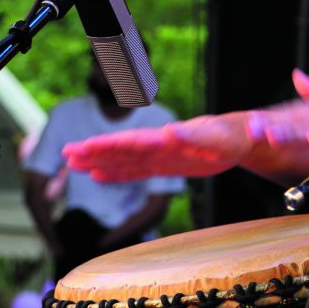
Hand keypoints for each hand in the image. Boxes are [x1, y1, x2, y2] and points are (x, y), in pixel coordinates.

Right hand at [62, 113, 255, 181]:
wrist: (243, 136)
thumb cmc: (234, 136)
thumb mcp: (218, 139)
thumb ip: (194, 137)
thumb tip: (169, 132)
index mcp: (168, 139)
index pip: (131, 142)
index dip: (107, 145)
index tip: (85, 146)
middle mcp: (159, 145)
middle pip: (120, 148)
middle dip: (94, 151)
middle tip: (66, 153)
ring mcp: (160, 155)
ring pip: (123, 159)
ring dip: (98, 161)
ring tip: (72, 163)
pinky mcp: (166, 165)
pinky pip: (136, 171)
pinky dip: (116, 173)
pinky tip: (98, 175)